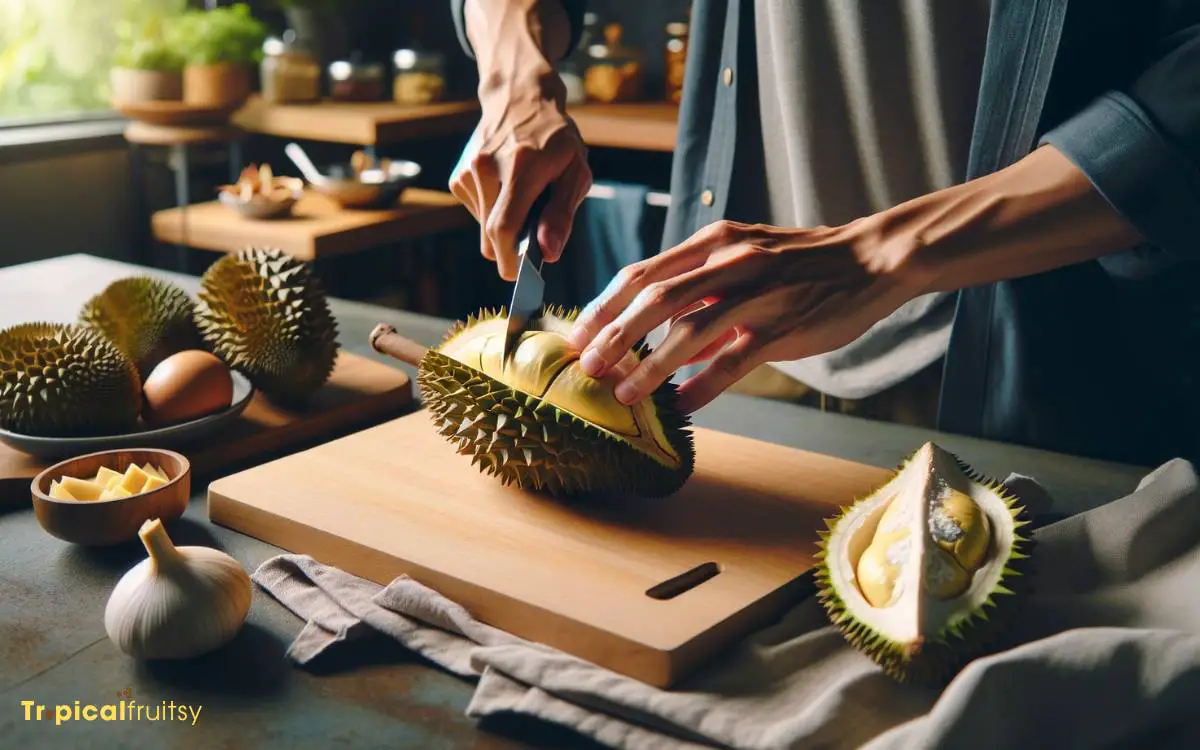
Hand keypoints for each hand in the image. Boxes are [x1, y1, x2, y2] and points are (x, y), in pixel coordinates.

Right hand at [449, 73, 591, 280]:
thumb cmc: (555, 138)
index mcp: (521, 167)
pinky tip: (506, 190)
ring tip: (524, 198)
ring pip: (484, 229)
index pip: (505, 228)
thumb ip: (561, 213)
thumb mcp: (575, 170)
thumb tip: (549, 253)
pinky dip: (493, 214)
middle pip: (491, 236)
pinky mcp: (458, 178)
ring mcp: (468, 172)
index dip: (511, 262)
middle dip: (511, 250)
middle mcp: (487, 168)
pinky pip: (477, 214)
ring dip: (505, 228)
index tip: (521, 278)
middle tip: (534, 240)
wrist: (519, 98)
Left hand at [566, 219, 921, 412]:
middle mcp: (728, 263)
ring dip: (649, 366)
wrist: (871, 259)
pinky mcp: (783, 325)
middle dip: (613, 335)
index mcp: (712, 244)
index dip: (604, 305)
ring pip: (688, 331)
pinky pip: (733, 360)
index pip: (642, 272)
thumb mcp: (745, 258)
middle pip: (653, 299)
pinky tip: (682, 405)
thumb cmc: (803, 263)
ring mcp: (756, 294)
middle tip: (587, 366)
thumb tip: (662, 330)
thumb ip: (702, 288)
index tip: (578, 333)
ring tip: (625, 394)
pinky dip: (703, 386)